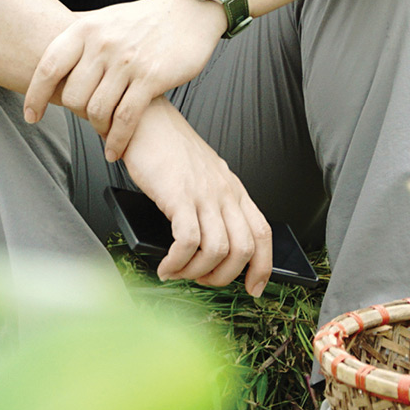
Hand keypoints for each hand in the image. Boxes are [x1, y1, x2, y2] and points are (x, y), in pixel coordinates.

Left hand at [22, 0, 228, 162]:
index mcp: (86, 29)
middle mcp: (103, 44)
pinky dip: (116, 140)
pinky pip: (125, 119)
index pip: (48, 67)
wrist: (191, 10)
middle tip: (87, 118)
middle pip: (72, 95)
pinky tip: (115, 149)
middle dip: (76, 114)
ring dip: (98, 129)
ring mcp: (127, 62)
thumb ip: (80, 40)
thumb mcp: (105, 20)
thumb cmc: (148, 18)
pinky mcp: (151, 78)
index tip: (31, 116)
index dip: (35, 96)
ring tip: (104, 133)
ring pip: (96, 110)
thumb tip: (52, 62)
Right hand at [119, 102, 271, 297]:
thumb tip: (205, 249)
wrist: (146, 120)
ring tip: (177, 273)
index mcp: (234, 190)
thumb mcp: (202, 178)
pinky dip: (177, 262)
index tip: (254, 289)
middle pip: (243, 249)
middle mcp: (225, 193)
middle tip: (200, 281)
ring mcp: (204, 194)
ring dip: (196, 272)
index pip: (262, 233)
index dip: (263, 266)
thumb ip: (210, 206)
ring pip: (217, 250)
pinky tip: (165, 265)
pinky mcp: (178, 195)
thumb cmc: (168, 150)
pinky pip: (187, 241)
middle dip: (224, 277)